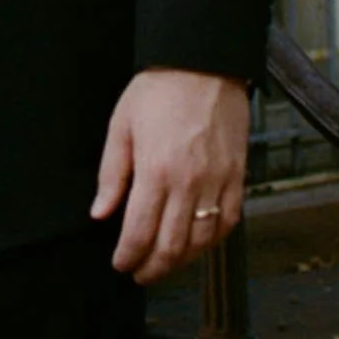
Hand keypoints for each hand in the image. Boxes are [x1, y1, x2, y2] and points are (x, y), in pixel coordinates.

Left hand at [92, 69, 249, 284]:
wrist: (204, 63)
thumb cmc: (159, 90)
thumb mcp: (121, 126)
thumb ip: (111, 175)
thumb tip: (100, 213)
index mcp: (156, 171)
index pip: (139, 232)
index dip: (128, 256)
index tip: (120, 264)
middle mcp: (190, 183)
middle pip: (172, 246)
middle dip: (153, 268)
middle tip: (141, 275)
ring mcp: (218, 181)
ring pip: (202, 241)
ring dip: (182, 261)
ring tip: (166, 264)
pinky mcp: (238, 176)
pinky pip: (229, 221)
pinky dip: (213, 240)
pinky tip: (199, 244)